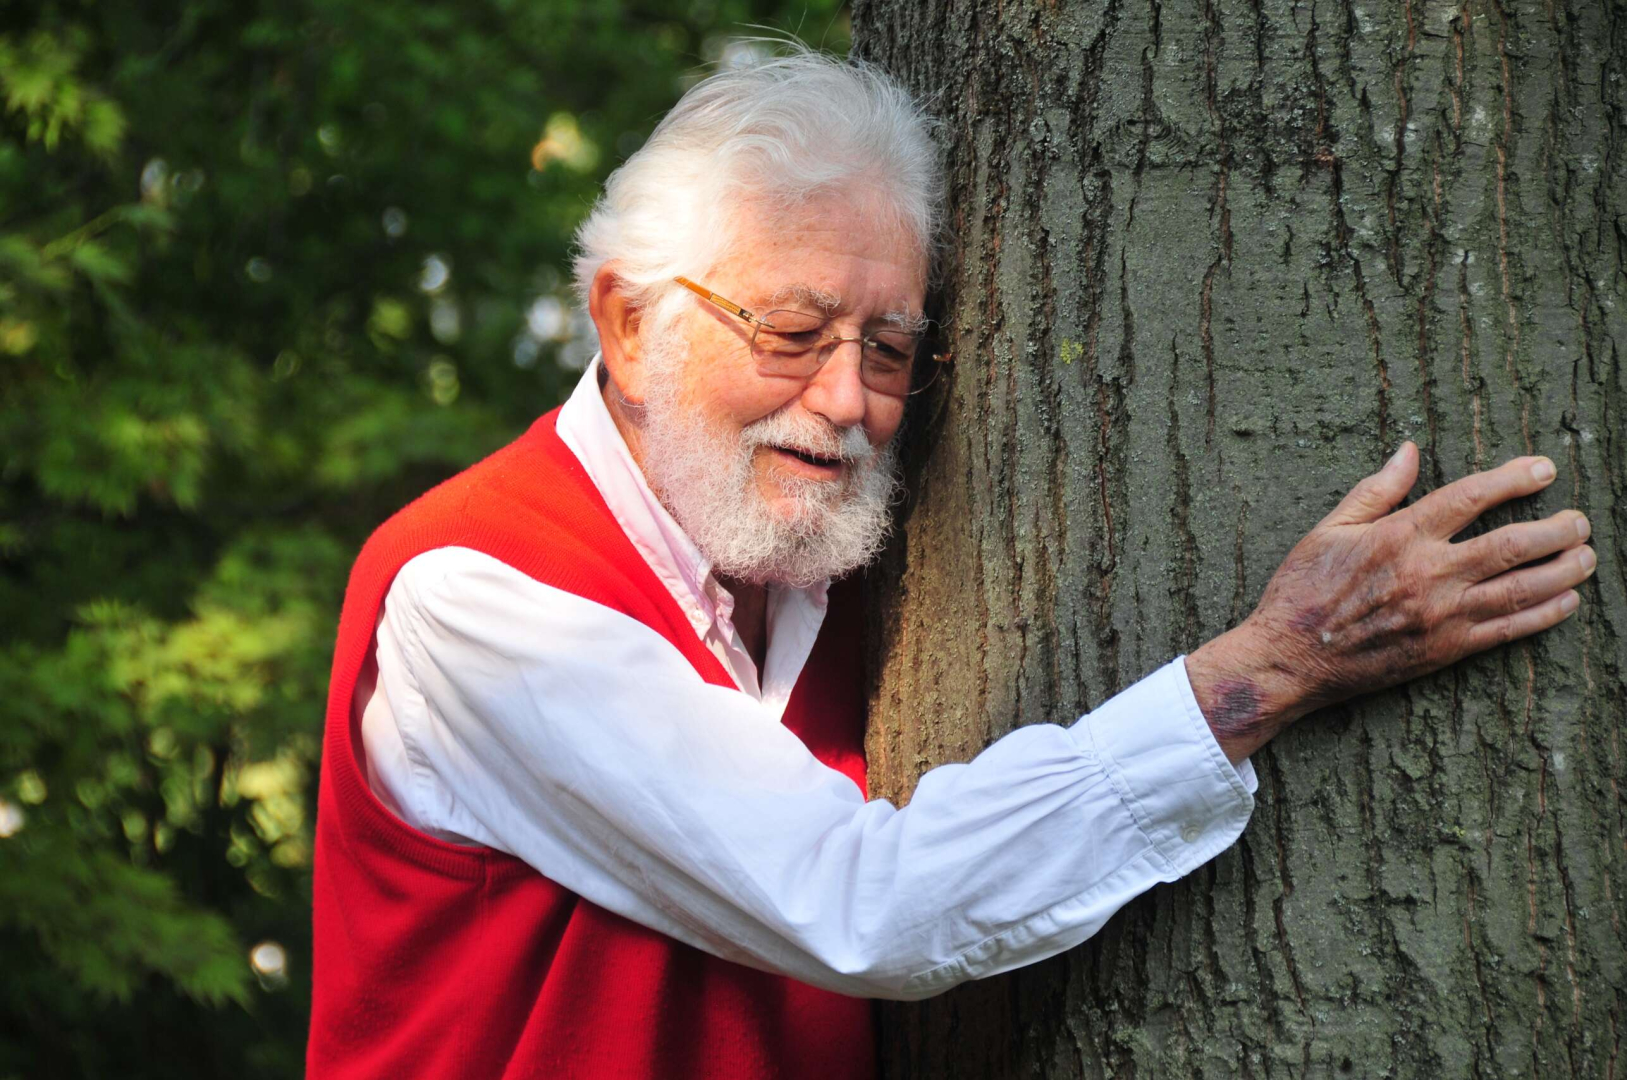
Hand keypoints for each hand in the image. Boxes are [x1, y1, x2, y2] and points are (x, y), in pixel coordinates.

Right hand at [1186, 442, 1594, 762]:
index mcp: (1399, 536)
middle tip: (1579, 520)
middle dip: (1556, 529)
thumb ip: (1376, 490)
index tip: (1544, 469)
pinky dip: (1543, 614)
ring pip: (1520, 588)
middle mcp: (1428, 573)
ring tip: (1586, 556)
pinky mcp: (1444, 649)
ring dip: (1562, 570)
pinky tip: (1566, 601)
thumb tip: (1409, 450)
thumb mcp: (1328, 529)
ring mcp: (1441, 614)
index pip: (1471, 497)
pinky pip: (1507, 630)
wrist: (1289, 658)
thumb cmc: (1301, 590)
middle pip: (1511, 544)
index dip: (1514, 479)